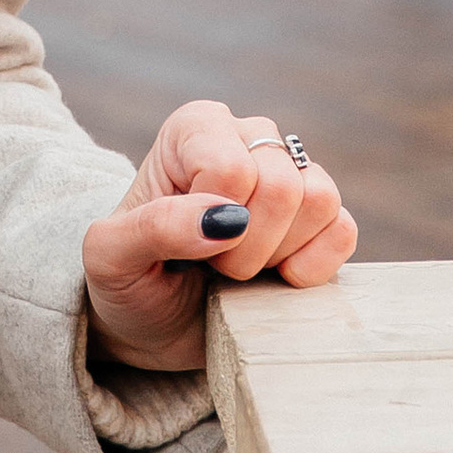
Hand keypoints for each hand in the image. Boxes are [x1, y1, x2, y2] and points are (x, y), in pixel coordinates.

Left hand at [81, 99, 356, 378]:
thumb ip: (153, 228)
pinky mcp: (321, 221)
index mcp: (195, 128)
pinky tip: (276, 278)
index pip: (231, 169)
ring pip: (320, 200)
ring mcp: (291, 176)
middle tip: (212, 264)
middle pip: (282, 187)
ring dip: (276, 255)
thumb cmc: (127, 280)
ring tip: (240, 267)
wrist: (153, 323)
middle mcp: (248, 138)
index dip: (211, 223)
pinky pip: (343, 231)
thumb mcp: (109, 258)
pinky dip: (312, 268)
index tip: (183, 242)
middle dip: (245, 248)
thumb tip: (224, 218)